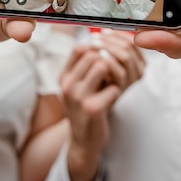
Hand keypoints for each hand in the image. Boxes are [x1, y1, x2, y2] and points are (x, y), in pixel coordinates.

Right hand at [61, 31, 144, 180]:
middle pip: (93, 54)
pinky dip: (116, 92)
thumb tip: (100, 39)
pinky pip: (113, 88)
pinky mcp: (92, 109)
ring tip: (112, 83)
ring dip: (113, 73)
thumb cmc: (86, 107)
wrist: (84, 141)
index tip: (106, 56)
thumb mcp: (79, 86)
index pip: (79, 48)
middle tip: (112, 73)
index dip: (96, 48)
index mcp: (64, 77)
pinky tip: (112, 99)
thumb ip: (84, 66)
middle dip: (107, 61)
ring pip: (102, 65)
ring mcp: (78, 97)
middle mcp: (68, 85)